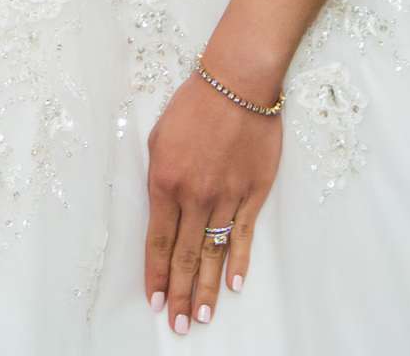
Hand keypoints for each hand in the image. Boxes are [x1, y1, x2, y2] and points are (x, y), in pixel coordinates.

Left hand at [144, 68, 281, 333]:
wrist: (237, 85)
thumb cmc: (193, 106)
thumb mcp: (158, 138)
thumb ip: (158, 178)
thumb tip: (161, 210)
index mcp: (164, 182)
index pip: (159, 240)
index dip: (157, 274)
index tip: (155, 300)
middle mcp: (194, 196)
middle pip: (186, 256)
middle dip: (180, 294)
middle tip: (178, 325)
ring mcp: (226, 198)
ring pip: (214, 253)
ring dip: (207, 289)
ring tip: (201, 318)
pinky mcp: (253, 194)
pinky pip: (243, 236)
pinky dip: (238, 263)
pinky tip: (234, 287)